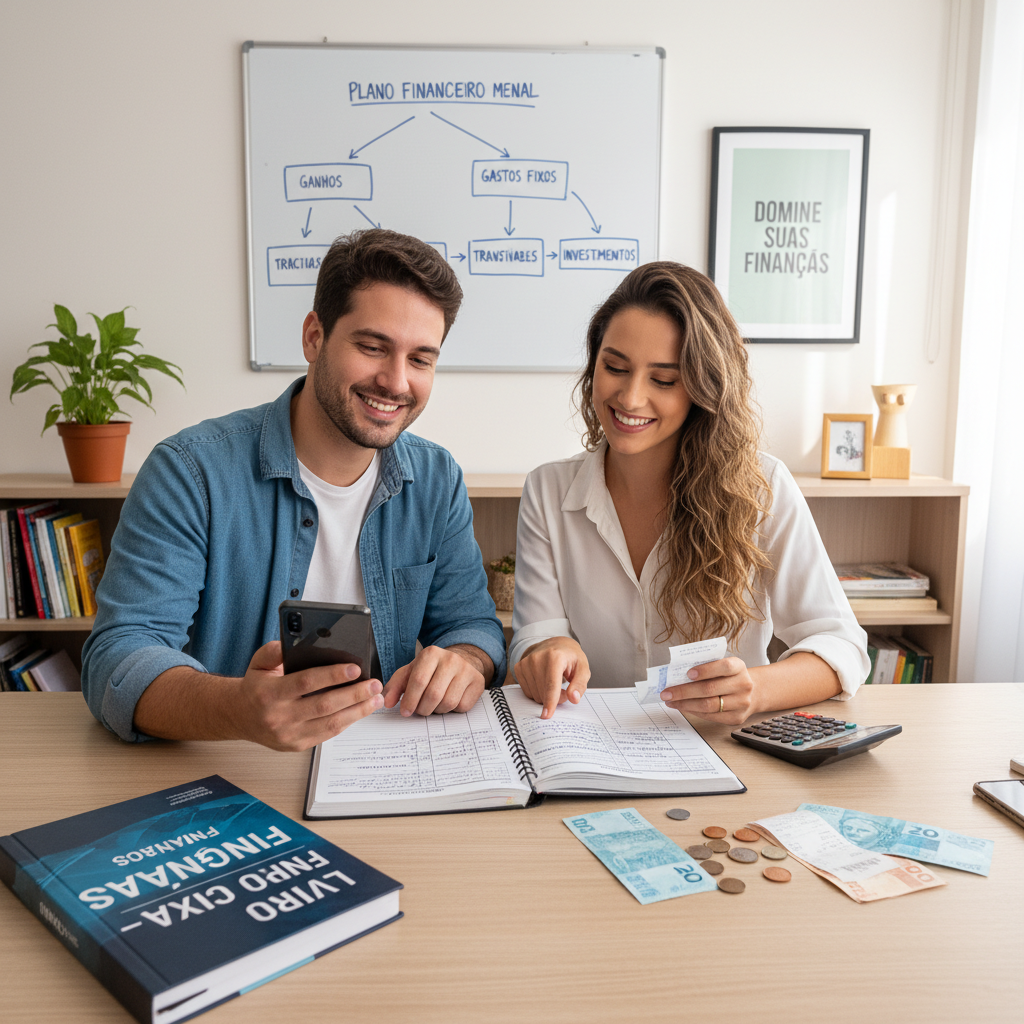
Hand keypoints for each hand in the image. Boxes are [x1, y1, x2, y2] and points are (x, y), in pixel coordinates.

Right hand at [231, 641, 383, 750]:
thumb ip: (276, 650)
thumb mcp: (259, 662)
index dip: (332, 675)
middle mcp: (279, 717)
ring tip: (375, 699)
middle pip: (324, 705)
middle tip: (374, 684)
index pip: (306, 683)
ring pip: (330, 723)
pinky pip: (327, 734)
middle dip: (354, 694)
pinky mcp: (297, 745)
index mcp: (269, 693)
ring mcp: (288, 734)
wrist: (239, 716)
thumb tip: (301, 643)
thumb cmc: (255, 686)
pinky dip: (347, 722)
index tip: (356, 668)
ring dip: (357, 711)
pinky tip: (360, 710)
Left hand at [382, 645, 486, 715]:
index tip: (405, 712)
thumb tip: (387, 702)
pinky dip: (453, 710)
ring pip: (448, 702)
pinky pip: (463, 706)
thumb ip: (395, 686)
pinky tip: (449, 701)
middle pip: (433, 694)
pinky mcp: (478, 682)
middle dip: (423, 708)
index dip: (410, 700)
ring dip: (438, 710)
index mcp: (431, 653)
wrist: (459, 661)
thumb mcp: (410, 672)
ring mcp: (467, 670)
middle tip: (420, 710)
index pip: (418, 681)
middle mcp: (451, 659)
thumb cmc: (430, 670)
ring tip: (434, 705)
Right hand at [514, 636, 589, 718]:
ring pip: (535, 695)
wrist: (555, 644)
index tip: (547, 715)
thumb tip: (574, 698)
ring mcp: (525, 663)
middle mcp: (537, 658)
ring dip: (546, 696)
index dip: (550, 702)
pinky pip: (527, 692)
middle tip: (565, 689)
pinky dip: (537, 692)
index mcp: (554, 656)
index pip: (551, 685)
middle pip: (543, 693)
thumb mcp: (582, 668)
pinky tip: (544, 682)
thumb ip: (580, 684)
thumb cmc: (570, 657)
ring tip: (554, 683)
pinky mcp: (519, 668)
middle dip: (555, 698)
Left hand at [660, 656, 755, 724]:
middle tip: (666, 692)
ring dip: (685, 704)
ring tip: (670, 701)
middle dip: (684, 691)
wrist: (753, 692)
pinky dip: (693, 711)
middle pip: (710, 689)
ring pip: (709, 705)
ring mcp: (741, 703)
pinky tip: (682, 707)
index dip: (705, 670)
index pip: (724, 667)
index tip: (688, 673)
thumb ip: (705, 667)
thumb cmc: (729, 676)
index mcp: (739, 667)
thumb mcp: (722, 666)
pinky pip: (711, 716)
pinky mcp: (736, 718)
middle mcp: (743, 685)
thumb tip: (677, 675)